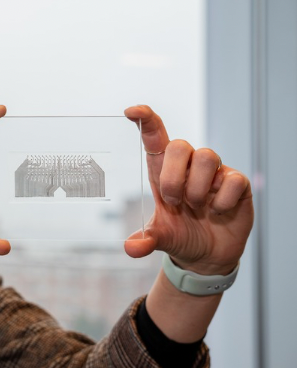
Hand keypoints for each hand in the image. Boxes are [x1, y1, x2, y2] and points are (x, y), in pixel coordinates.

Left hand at [124, 105, 253, 274]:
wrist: (207, 256)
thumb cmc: (181, 235)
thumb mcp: (160, 238)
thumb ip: (145, 240)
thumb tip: (131, 248)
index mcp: (163, 172)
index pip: (154, 137)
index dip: (145, 120)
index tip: (131, 111)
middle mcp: (188, 167)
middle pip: (179, 144)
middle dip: (173, 177)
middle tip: (175, 202)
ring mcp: (214, 173)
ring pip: (206, 156)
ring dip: (197, 188)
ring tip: (196, 207)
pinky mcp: (237, 183)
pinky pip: (231, 179)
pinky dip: (222, 201)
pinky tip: (218, 212)